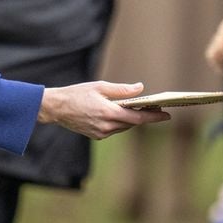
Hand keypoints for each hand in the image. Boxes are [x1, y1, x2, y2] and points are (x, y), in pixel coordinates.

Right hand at [37, 81, 169, 139]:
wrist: (56, 108)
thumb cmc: (76, 93)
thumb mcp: (99, 87)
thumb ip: (122, 90)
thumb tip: (140, 88)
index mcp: (108, 112)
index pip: (138, 117)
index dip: (154, 116)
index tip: (167, 115)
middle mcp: (106, 126)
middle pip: (132, 123)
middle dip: (143, 116)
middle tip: (154, 107)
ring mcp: (101, 133)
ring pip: (123, 127)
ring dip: (130, 119)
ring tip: (138, 109)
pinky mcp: (96, 136)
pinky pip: (113, 130)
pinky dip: (118, 122)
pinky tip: (119, 113)